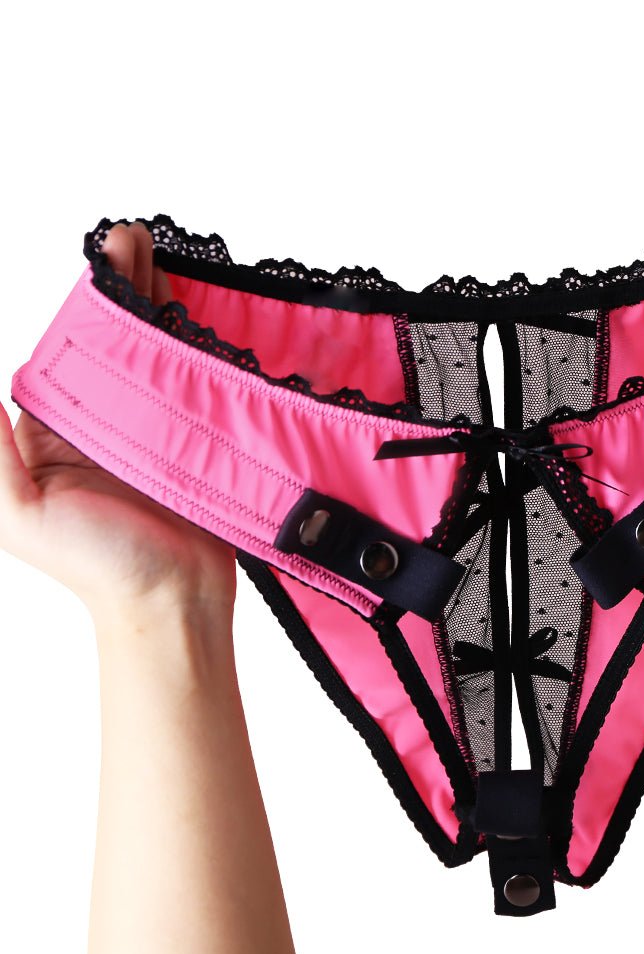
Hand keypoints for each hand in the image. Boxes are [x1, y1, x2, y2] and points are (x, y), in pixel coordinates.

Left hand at [0, 223, 236, 619]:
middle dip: (119, 286)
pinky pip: (194, 380)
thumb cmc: (96, 564)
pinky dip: (196, 343)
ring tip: (158, 250)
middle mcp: (102, 419)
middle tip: (131, 238)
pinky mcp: (196, 436)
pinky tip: (199, 307)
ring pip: (152, 350)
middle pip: (110, 338)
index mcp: (53, 429)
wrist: (176, 599)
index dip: (79, 302)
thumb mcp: (19, 511)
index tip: (95, 261)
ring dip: (156, 300)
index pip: (62, 348)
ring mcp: (153, 425)